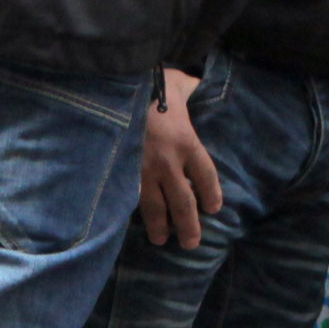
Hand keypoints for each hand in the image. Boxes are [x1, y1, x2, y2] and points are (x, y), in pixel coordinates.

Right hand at [138, 69, 223, 247]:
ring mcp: (143, 169)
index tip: (213, 208)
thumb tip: (196, 84)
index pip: (206, 176)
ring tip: (162, 240)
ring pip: (155, 207)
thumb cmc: (150, 84)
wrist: (115, 88)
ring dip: (160, 226)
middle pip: (184, 201)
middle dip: (189, 225)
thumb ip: (191, 89)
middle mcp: (168, 161)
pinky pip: (132, 197)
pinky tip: (136, 224)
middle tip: (192, 243)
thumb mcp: (178, 84)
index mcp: (187, 141)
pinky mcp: (123, 172)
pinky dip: (135, 213)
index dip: (212, 195)